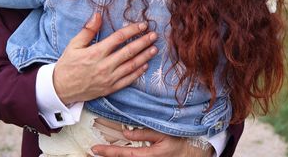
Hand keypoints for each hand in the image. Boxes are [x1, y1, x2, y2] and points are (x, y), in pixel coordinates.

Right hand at [53, 13, 157, 104]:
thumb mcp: (74, 44)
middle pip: (129, 51)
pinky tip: (145, 66)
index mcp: (95, 52)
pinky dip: (138, 73)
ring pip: (131, 66)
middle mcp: (104, 65)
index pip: (118, 38)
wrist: (61, 88)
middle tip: (154, 35)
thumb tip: (97, 15)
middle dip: (143, 42)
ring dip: (144, 57)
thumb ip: (88, 30)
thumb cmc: (68, 64)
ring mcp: (108, 78)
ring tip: (154, 49)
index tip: (142, 25)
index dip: (132, 30)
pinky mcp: (110, 88)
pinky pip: (127, 80)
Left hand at [91, 128, 212, 156]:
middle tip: (93, 151)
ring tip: (102, 152)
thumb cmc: (179, 139)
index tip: (95, 149)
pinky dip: (125, 154)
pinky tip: (118, 151)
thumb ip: (144, 133)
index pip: (124, 153)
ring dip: (116, 154)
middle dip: (108, 156)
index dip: (108, 152)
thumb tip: (125, 132)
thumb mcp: (163, 134)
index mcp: (148, 155)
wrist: (195, 149)